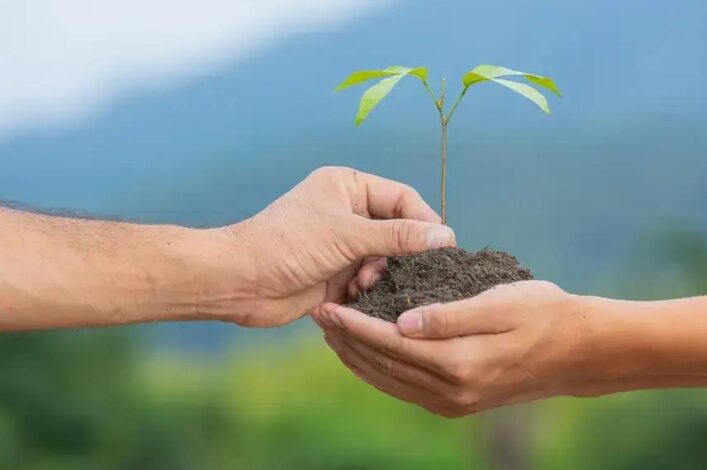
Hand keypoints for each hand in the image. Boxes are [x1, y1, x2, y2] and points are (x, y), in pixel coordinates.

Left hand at [222, 167, 455, 326]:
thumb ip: (398, 236)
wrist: (241, 281)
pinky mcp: (337, 273)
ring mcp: (342, 244)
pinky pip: (369, 280)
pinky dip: (368, 289)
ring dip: (381, 273)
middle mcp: (348, 212)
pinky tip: (355, 296)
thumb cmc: (287, 245)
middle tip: (410, 272)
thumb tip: (445, 237)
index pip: (403, 198)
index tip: (445, 247)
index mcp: (348, 187)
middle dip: (401, 253)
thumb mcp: (346, 235)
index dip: (425, 221)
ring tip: (365, 283)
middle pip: (397, 230)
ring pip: (385, 259)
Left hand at [313, 281, 595, 416]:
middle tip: (320, 315)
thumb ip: (449, 315)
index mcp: (459, 363)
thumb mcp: (500, 303)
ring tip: (334, 333)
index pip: (390, 343)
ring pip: (390, 380)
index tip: (328, 307)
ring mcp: (453, 401)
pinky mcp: (457, 402)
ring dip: (358, 357)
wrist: (577, 352)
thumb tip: (401, 321)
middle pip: (383, 365)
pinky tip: (367, 353)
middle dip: (347, 340)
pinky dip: (380, 370)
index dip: (355, 325)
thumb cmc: (543, 313)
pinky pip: (405, 388)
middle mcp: (451, 390)